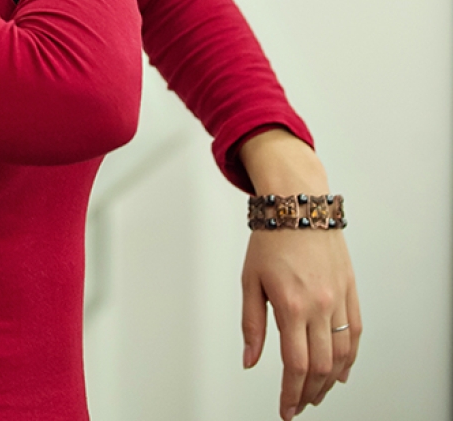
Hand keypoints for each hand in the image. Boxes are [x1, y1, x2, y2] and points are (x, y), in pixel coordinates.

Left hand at [242, 230, 359, 418]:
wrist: (297, 206)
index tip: (286, 409)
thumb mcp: (249, 280)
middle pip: (321, 366)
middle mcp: (320, 306)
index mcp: (291, 304)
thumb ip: (251, 324)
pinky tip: (341, 372)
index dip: (291, 393)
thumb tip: (250, 360)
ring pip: (343, 355)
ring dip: (330, 381)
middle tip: (298, 404)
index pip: (295, 364)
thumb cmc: (270, 239)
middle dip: (309, 392)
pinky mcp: (351, 292)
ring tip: (316, 393)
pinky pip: (357, 333)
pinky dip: (350, 358)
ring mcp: (339, 300)